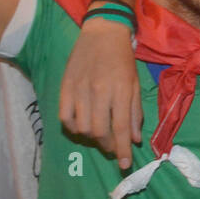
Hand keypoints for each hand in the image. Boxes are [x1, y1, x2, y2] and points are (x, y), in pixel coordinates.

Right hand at [58, 17, 142, 169]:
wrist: (102, 33)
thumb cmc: (123, 59)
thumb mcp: (135, 83)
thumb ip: (134, 113)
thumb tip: (133, 140)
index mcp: (119, 90)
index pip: (120, 128)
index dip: (122, 151)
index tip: (124, 165)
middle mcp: (98, 92)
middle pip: (99, 132)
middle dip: (107, 146)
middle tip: (113, 146)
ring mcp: (79, 89)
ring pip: (81, 128)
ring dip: (91, 138)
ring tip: (99, 135)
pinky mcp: (65, 87)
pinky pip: (64, 117)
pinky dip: (72, 128)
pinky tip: (81, 126)